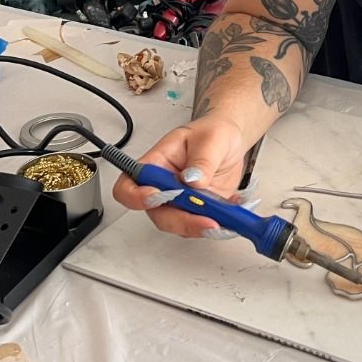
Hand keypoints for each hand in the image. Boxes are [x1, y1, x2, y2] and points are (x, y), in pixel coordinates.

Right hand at [112, 117, 253, 238]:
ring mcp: (180, 202)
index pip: (129, 186)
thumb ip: (202, 160)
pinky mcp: (198, 211)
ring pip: (180, 225)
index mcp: (155, 165)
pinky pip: (202, 226)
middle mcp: (163, 187)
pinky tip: (232, 212)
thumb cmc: (213, 134)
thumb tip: (193, 180)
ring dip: (201, 227)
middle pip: (158, 214)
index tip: (158, 197)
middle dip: (182, 220)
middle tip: (208, 219)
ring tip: (224, 219)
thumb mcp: (212, 139)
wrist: (230, 142)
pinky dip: (218, 225)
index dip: (136, 197)